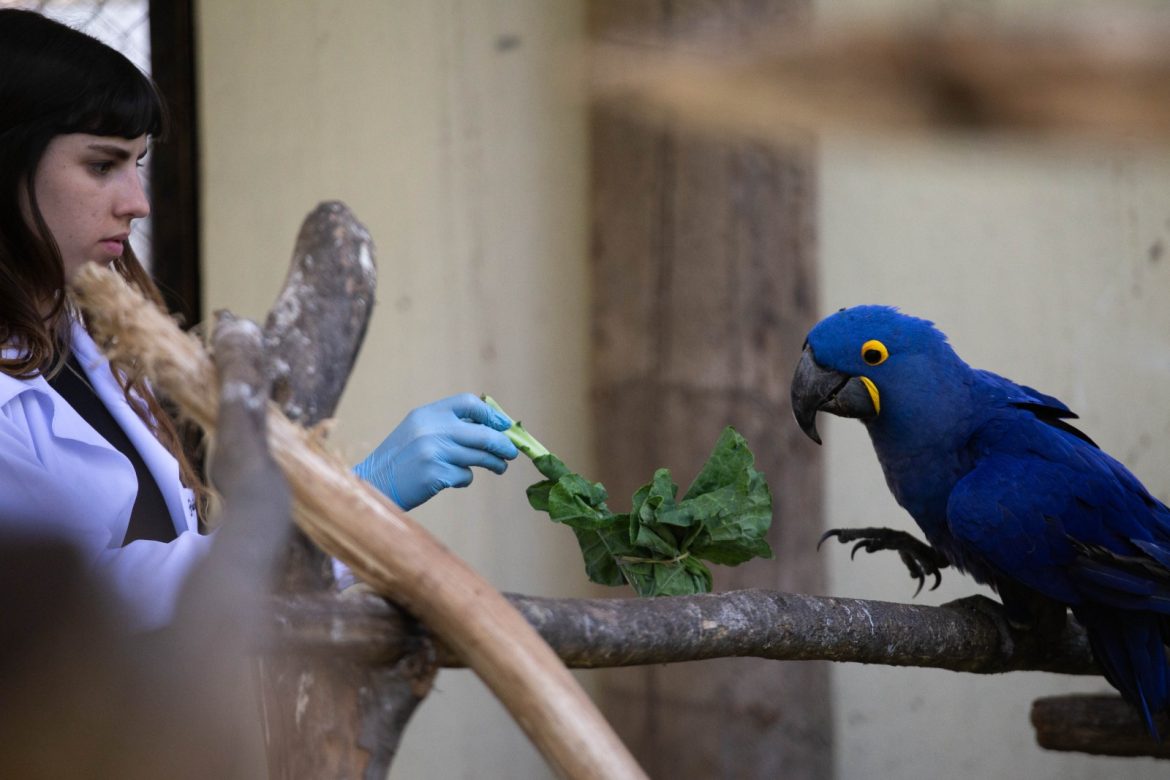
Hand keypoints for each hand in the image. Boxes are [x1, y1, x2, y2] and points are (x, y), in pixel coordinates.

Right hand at [353, 393, 517, 509]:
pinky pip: (466, 476)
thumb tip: (491, 427)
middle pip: (482, 433)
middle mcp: (431, 429)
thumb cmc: (400, 459)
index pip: (468, 403)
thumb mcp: (417, 431)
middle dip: (502, 443)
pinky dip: (465, 479)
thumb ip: (446, 426)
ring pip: (479, 456)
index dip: (490, 414)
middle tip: (511, 452)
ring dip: (494, 463)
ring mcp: (434, 452)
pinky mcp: (436, 475)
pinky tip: (455, 480)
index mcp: (426, 414)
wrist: (373, 484)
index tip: (503, 425)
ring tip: (500, 467)